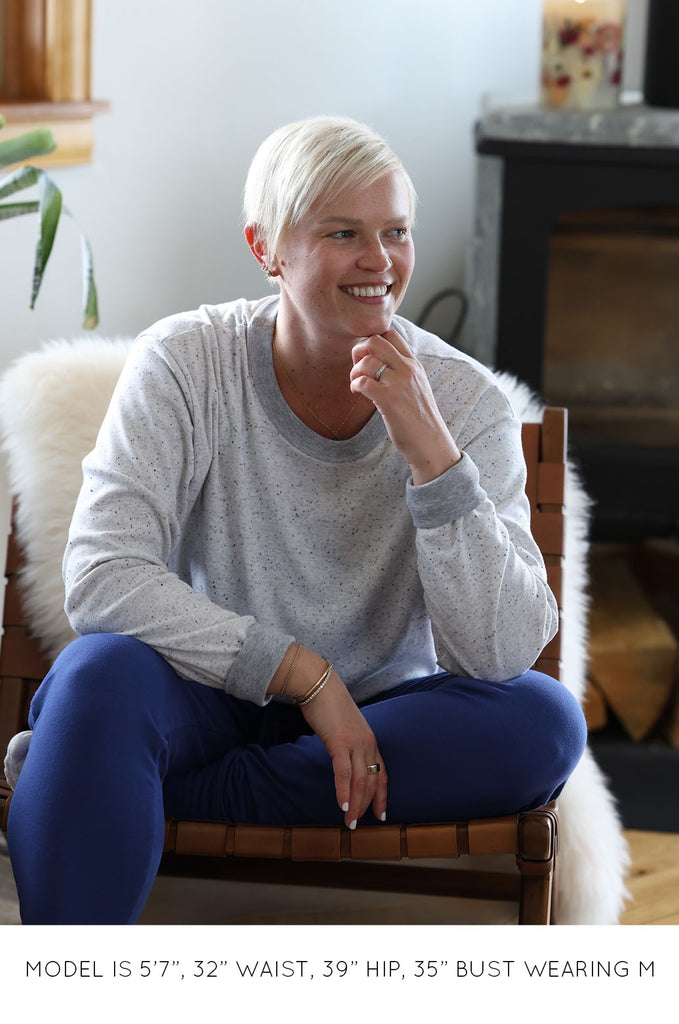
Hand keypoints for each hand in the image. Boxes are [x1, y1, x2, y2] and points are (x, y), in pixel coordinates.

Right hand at [268, 646, 387, 826]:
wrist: (319, 684)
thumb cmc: (329, 705)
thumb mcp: (345, 727)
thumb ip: (348, 744)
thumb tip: (343, 759)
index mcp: (370, 740)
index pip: (382, 774)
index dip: (382, 796)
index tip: (381, 814)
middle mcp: (368, 743)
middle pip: (372, 782)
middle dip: (367, 806)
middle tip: (358, 824)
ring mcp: (355, 743)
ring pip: (360, 781)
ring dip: (355, 805)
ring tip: (349, 822)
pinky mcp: (339, 742)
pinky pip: (343, 772)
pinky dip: (343, 791)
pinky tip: (342, 805)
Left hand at [349, 330, 461, 484]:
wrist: (430, 443)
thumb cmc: (420, 419)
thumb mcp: (416, 387)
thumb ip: (402, 372)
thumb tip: (380, 363)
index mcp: (414, 364)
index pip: (391, 335)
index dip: (373, 341)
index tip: (368, 358)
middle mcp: (407, 369)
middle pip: (375, 341)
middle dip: (360, 351)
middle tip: (358, 368)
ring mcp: (399, 384)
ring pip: (366, 361)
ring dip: (354, 371)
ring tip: (356, 384)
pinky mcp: (389, 400)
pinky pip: (363, 382)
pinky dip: (354, 385)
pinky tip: (357, 393)